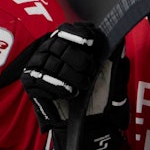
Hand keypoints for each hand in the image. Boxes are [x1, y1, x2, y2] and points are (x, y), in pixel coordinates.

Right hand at [21, 22, 127, 149]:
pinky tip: (70, 93)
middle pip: (59, 45)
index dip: (78, 34)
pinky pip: (41, 80)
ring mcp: (38, 64)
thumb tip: (118, 41)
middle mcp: (49, 49)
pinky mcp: (31, 81)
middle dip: (78, 58)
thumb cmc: (97, 92)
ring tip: (83, 86)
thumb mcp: (109, 71)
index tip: (91, 42)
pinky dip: (58, 87)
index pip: (67, 29)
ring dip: (70, 75)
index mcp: (67, 42)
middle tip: (90, 70)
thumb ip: (113, 55)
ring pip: (52, 63)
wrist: (89, 120)